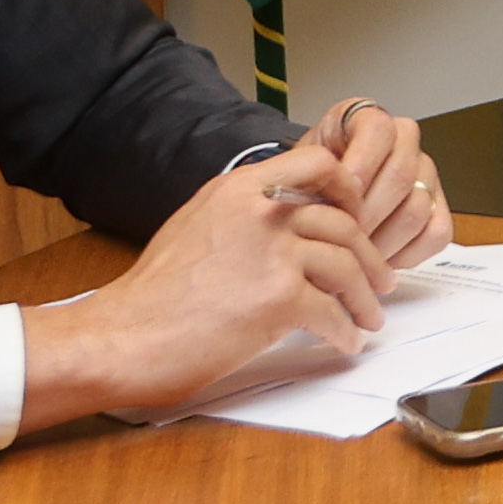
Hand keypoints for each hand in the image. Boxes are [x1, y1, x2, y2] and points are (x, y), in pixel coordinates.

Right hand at [20, 158, 393, 429]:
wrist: (124, 336)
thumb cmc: (153, 293)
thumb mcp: (196, 224)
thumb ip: (241, 214)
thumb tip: (282, 222)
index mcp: (239, 189)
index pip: (317, 162)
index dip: (348, 187)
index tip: (359, 214)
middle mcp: (260, 212)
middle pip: (342, 222)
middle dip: (368, 256)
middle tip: (378, 280)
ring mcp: (271, 253)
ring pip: (346, 266)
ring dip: (364, 297)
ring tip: (368, 317)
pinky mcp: (278, 299)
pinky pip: (332, 312)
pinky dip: (344, 330)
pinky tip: (344, 341)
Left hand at [299, 97, 448, 270]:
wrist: (317, 196)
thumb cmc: (309, 181)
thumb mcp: (301, 168)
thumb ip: (314, 176)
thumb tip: (330, 205)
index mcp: (368, 119)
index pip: (379, 132)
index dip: (360, 167)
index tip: (337, 195)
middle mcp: (404, 140)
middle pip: (401, 175)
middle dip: (367, 214)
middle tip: (342, 237)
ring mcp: (426, 173)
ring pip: (417, 209)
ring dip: (383, 239)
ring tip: (354, 254)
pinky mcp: (439, 206)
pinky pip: (436, 233)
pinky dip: (407, 253)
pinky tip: (379, 258)